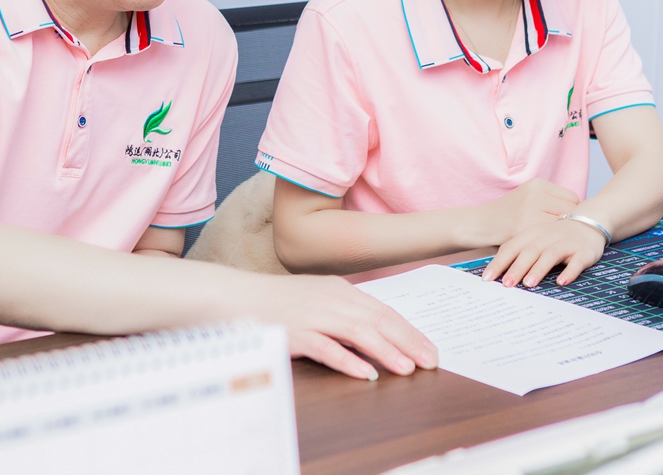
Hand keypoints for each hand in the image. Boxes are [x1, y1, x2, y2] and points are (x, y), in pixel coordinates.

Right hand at [246, 274, 437, 380]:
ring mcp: (311, 314)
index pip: (382, 310)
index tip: (429, 348)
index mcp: (338, 290)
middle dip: (408, 341)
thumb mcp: (314, 300)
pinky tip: (365, 373)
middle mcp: (329, 299)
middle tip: (430, 361)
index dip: (408, 330)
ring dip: (386, 351)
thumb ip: (342, 314)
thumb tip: (373, 336)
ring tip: (407, 368)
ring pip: (358, 332)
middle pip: (377, 319)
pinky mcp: (293, 332)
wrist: (231, 296)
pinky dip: (348, 360)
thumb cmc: (274, 303)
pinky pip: (326, 347)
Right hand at [465, 178, 578, 248]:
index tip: (567, 224)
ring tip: (560, 243)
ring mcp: (529, 210)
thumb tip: (577, 214)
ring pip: (562, 226)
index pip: (572, 198)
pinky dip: (551, 245)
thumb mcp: (526, 198)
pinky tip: (547, 249)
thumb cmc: (505, 215)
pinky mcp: (523, 228)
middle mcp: (535, 194)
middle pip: (571, 211)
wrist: (478, 224)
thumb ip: (548, 201)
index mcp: (537, 184)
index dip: (572, 213)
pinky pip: (548, 238)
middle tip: (567, 236)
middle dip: (570, 225)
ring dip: (562, 236)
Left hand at [480, 217, 605, 285]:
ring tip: (529, 284)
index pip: (511, 248)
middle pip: (529, 251)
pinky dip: (569, 271)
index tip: (487, 279)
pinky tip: (561, 282)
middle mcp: (547, 236)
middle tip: (506, 284)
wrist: (589, 221)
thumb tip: (496, 272)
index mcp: (532, 233)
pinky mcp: (583, 251)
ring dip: (539, 269)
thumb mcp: (535, 238)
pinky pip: (576, 261)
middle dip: (517, 268)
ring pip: (550, 255)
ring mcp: (566, 243)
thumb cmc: (556, 234)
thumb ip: (518, 251)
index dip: (499, 263)